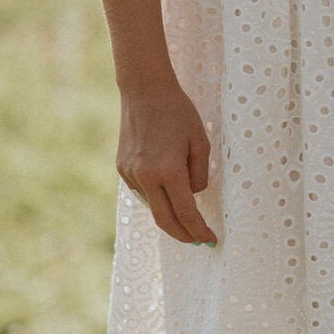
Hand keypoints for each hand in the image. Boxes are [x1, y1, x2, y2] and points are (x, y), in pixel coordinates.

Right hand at [117, 80, 217, 244]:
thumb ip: (200, 175)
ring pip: (153, 206)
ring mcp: (130, 174)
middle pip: (165, 221)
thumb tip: (192, 196)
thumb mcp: (201, 142)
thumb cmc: (178, 113)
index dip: (199, 230)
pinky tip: (168, 191)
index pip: (186, 212)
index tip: (212, 240)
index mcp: (168, 170)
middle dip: (183, 235)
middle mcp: (146, 176)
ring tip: (187, 214)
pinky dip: (158, 197)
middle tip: (199, 241)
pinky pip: (143, 191)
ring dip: (170, 213)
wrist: (144, 92)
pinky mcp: (122, 169)